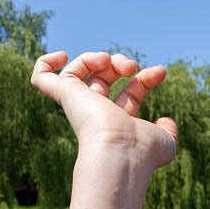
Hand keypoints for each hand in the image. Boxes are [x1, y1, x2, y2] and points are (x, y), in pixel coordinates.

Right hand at [31, 50, 176, 170]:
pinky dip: (46, 62)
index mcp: (118, 124)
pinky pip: (42, 78)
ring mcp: (79, 105)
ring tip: (110, 61)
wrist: (122, 153)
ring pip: (77, 72)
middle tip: (132, 67)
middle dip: (121, 63)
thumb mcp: (165, 142)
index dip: (146, 79)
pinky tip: (61, 55)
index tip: (161, 72)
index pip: (129, 95)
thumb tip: (165, 121)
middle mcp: (96, 115)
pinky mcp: (65, 96)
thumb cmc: (143, 153)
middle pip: (104, 79)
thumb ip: (168, 132)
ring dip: (95, 57)